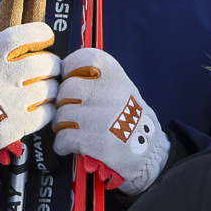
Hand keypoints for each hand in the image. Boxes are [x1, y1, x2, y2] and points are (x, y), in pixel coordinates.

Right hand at [0, 21, 59, 165]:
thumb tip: (26, 49)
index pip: (22, 36)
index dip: (39, 33)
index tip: (45, 37)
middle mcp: (3, 77)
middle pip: (45, 63)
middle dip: (51, 65)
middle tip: (47, 69)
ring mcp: (13, 102)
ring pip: (51, 88)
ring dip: (50, 88)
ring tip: (41, 91)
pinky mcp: (19, 125)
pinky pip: (48, 112)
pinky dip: (48, 109)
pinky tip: (38, 109)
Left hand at [52, 48, 169, 195]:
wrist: (149, 151)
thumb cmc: (130, 118)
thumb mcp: (122, 87)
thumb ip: (97, 78)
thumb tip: (64, 74)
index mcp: (114, 75)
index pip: (81, 59)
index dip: (69, 69)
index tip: (70, 78)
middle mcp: (106, 92)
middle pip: (64, 90)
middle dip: (64, 103)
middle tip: (74, 112)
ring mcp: (97, 116)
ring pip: (60, 116)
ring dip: (63, 126)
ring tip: (76, 130)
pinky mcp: (90, 140)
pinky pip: (62, 138)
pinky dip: (63, 144)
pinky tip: (73, 145)